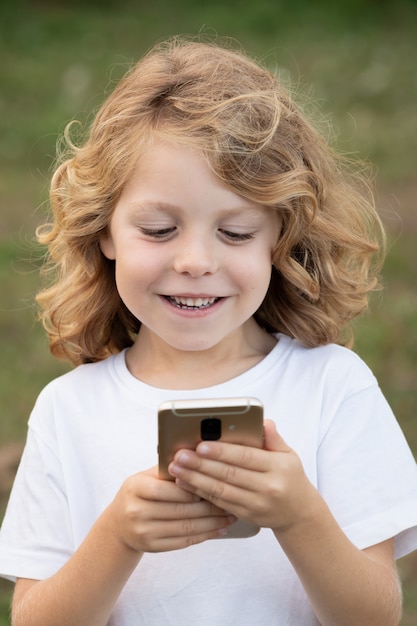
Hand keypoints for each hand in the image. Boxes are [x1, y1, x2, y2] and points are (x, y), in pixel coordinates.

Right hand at [106, 466, 236, 552]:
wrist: (119, 524)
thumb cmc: (140, 493)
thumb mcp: (147, 476)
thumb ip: (170, 468)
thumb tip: (200, 455)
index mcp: (136, 487)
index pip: (168, 489)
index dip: (193, 488)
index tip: (216, 484)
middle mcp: (137, 511)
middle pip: (180, 510)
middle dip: (210, 507)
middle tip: (231, 501)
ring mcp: (143, 532)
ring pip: (185, 527)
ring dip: (212, 523)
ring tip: (230, 516)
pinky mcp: (152, 547)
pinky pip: (183, 541)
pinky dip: (204, 536)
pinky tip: (218, 529)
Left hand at [168, 420, 316, 532]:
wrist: (299, 514)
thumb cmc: (290, 477)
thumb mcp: (288, 455)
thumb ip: (273, 438)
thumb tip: (263, 421)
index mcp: (278, 467)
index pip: (245, 457)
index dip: (222, 451)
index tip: (201, 444)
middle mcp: (268, 487)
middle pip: (229, 474)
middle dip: (201, 464)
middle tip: (180, 455)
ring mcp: (257, 504)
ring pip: (221, 491)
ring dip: (195, 479)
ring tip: (177, 469)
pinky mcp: (247, 516)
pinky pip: (220, 503)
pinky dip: (201, 493)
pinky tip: (186, 483)